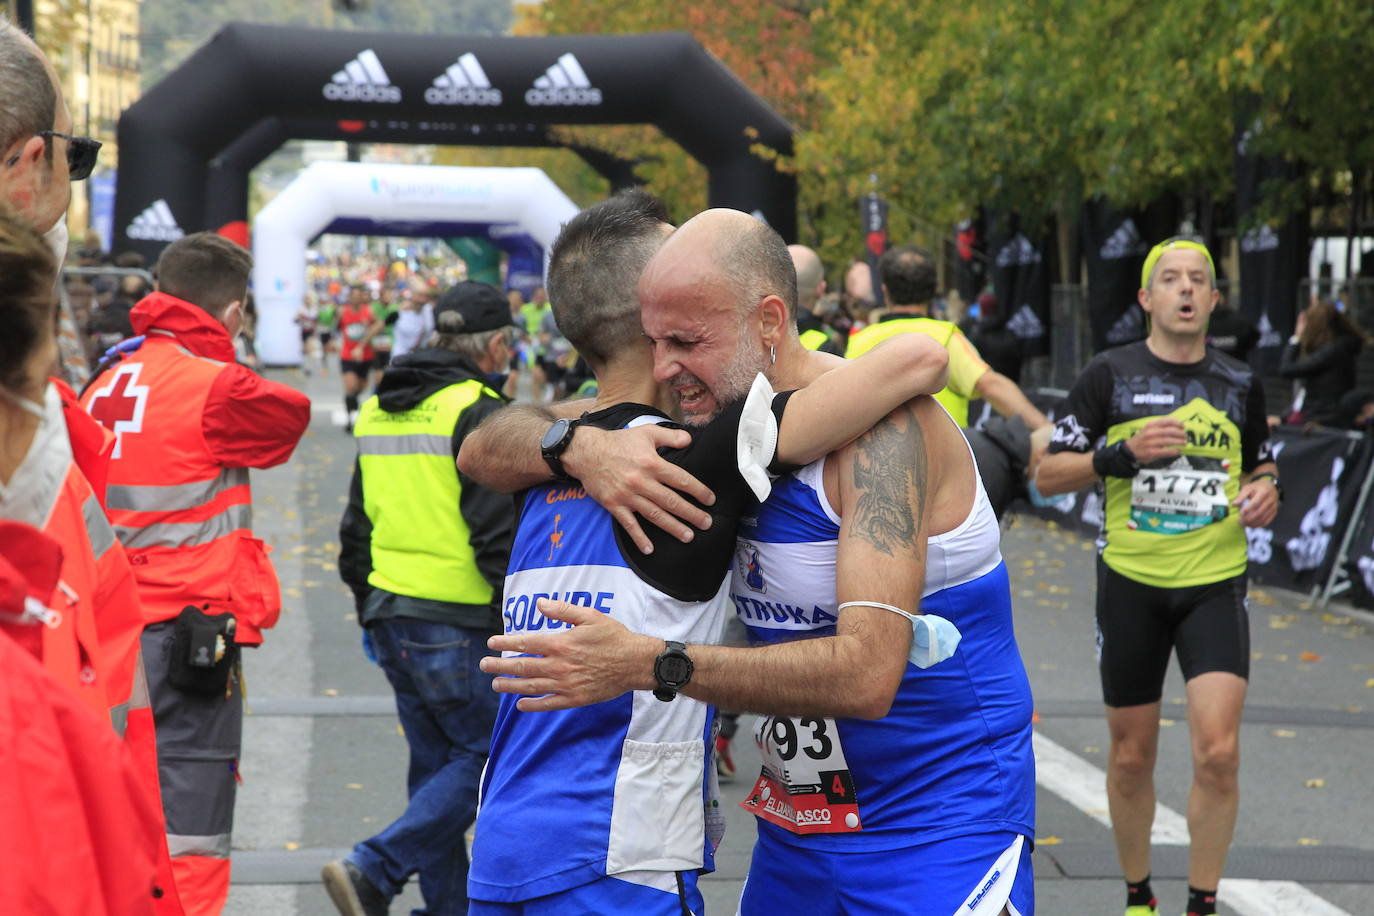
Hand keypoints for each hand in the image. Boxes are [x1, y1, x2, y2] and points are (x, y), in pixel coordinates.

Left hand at [482, 599, 658, 710]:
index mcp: (561, 643)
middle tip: (484, 665)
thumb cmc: (613, 636)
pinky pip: (549, 703)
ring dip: (510, 686)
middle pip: (522, 666)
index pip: (525, 643)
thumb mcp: (590, 616)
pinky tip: (520, 704)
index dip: (505, 643)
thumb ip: (563, 610)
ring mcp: (566, 684)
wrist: (635, 662)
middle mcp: (559, 665)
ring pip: (531, 686)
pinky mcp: (575, 698)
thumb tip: (540, 603)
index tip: (491, 643)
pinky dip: (532, 705)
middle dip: (500, 665)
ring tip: (495, 684)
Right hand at [563, 425, 714, 553]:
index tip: (709, 500)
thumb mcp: (646, 433)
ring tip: (688, 536)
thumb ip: (670, 437)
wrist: (586, 452)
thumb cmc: (619, 442)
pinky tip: (650, 549)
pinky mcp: (614, 505)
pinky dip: (639, 538)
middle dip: (691, 514)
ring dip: (673, 527)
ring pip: (655, 515)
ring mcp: (628, 496)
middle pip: (671, 501)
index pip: (681, 480)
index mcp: (652, 464)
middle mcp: (642, 482)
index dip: (698, 491)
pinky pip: (629, 524)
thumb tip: (690, 440)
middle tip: (707, 523)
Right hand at [1125, 417, 1186, 462]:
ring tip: (1184, 443)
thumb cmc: (1141, 440)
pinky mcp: (1152, 452)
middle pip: (1170, 431)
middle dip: (1180, 434)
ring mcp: (1151, 443)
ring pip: (1170, 441)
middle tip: (1185, 436)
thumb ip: (1159, 427)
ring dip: (1179, 442)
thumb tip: (1177, 427)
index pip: (1167, 421)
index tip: (1183, 426)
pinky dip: (1174, 451)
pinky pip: (1166, 451)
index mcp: (1151, 425)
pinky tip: (1178, 451)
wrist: (1129, 451)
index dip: (1177, 423)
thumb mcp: (1147, 429)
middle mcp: (1151, 433)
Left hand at [1233, 477, 1279, 527]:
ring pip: (1263, 518)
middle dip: (1249, 518)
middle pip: (1260, 512)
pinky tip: (1251, 525)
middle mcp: (1270, 500)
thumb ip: (1241, 496)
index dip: (1248, 509)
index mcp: (1264, 492)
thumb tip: (1234, 504)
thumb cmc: (1256, 488)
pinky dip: (1259, 525)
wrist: (1270, 487)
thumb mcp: (1248, 488)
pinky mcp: (1274, 512)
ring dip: (1253, 523)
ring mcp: (1273, 506)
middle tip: (1240, 521)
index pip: (1256, 502)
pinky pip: (1267, 521)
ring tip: (1244, 524)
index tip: (1240, 513)